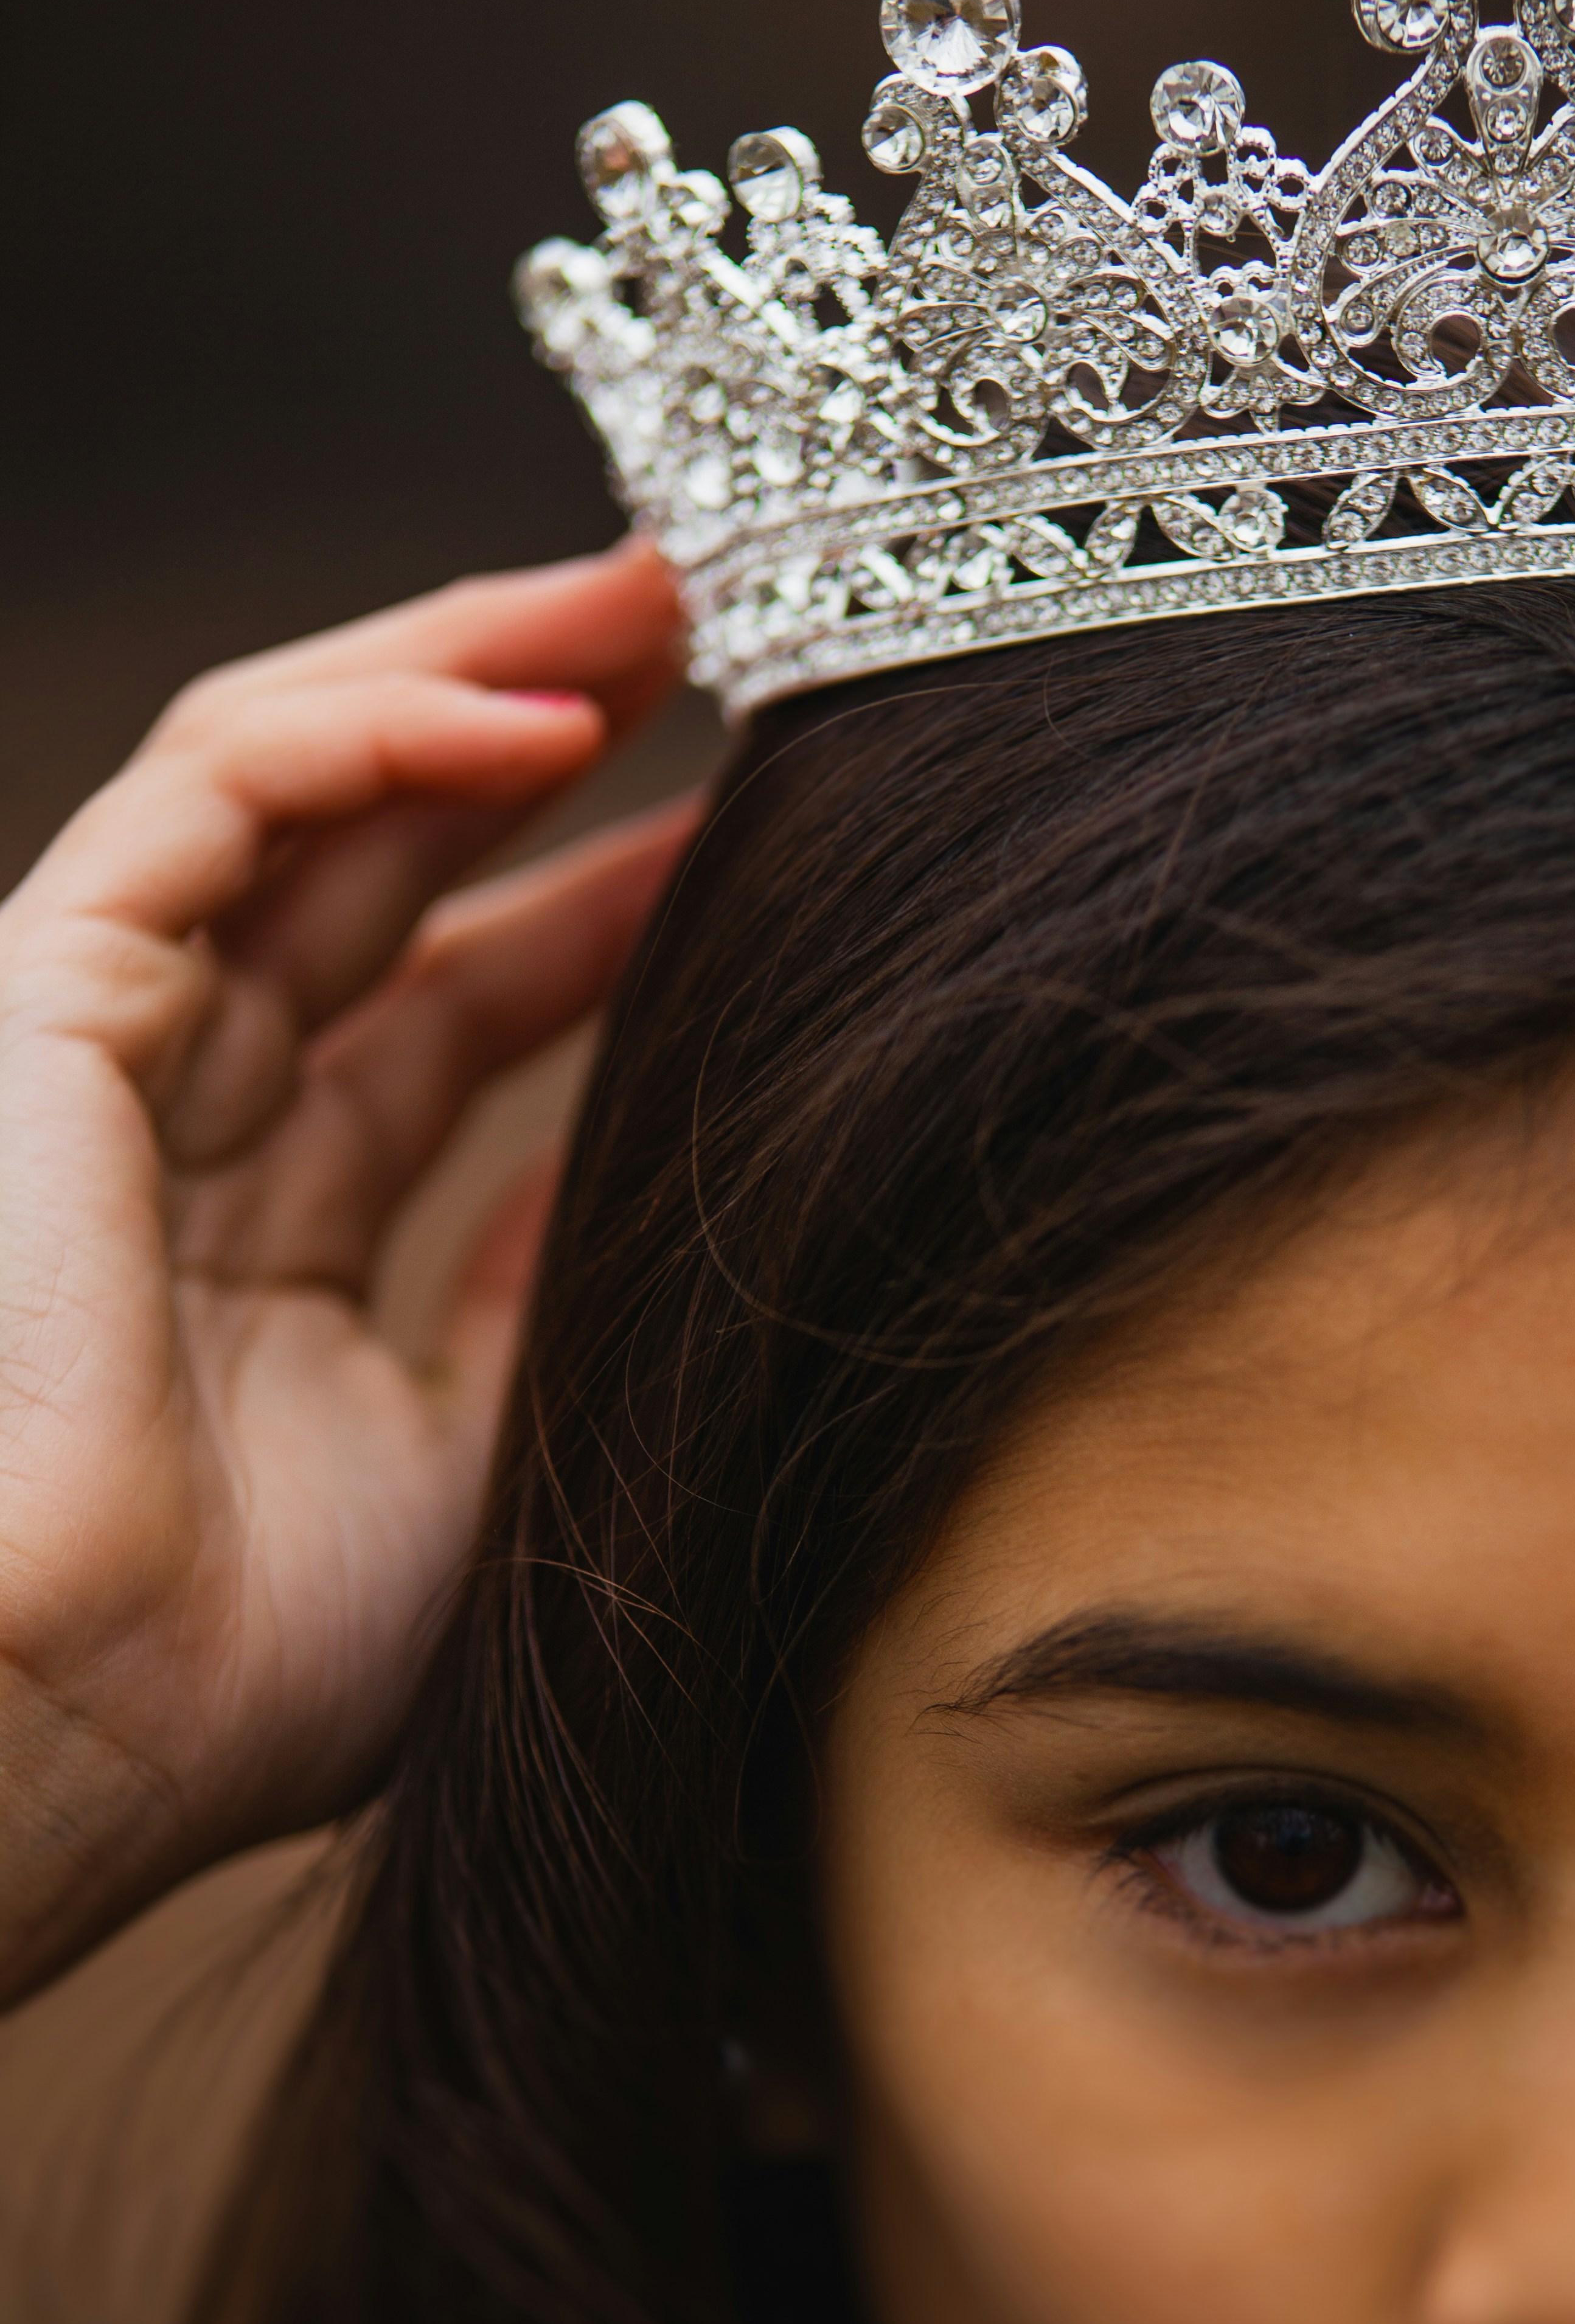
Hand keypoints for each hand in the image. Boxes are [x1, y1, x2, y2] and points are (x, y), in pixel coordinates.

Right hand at [0, 541, 690, 2008]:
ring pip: (296, 782)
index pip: (443, 1012)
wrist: (72, 1733)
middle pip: (381, 868)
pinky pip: (217, 795)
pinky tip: (546, 708)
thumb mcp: (467, 1461)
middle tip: (721, 635)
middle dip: (545, 732)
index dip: (593, 909)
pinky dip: (377, 727)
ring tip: (659, 590)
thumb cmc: (241, 1663)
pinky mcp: (45, 997)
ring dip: (476, 667)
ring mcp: (103, 1049)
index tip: (755, 836)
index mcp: (259, 1234)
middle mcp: (179, 1120)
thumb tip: (637, 1172)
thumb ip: (531, 1297)